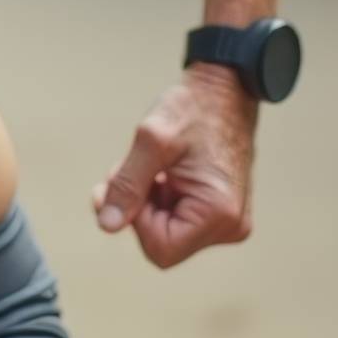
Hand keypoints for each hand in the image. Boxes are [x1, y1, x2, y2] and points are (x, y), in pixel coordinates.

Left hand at [88, 64, 258, 267]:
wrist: (224, 89)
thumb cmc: (193, 108)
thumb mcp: (151, 141)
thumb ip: (127, 184)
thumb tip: (107, 224)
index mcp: (219, 213)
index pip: (160, 248)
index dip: (134, 219)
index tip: (128, 181)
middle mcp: (230, 226)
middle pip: (163, 243)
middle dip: (137, 208)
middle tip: (129, 168)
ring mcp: (228, 221)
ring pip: (167, 232)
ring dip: (146, 202)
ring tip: (151, 165)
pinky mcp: (221, 212)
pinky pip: (178, 220)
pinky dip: (160, 199)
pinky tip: (163, 171)